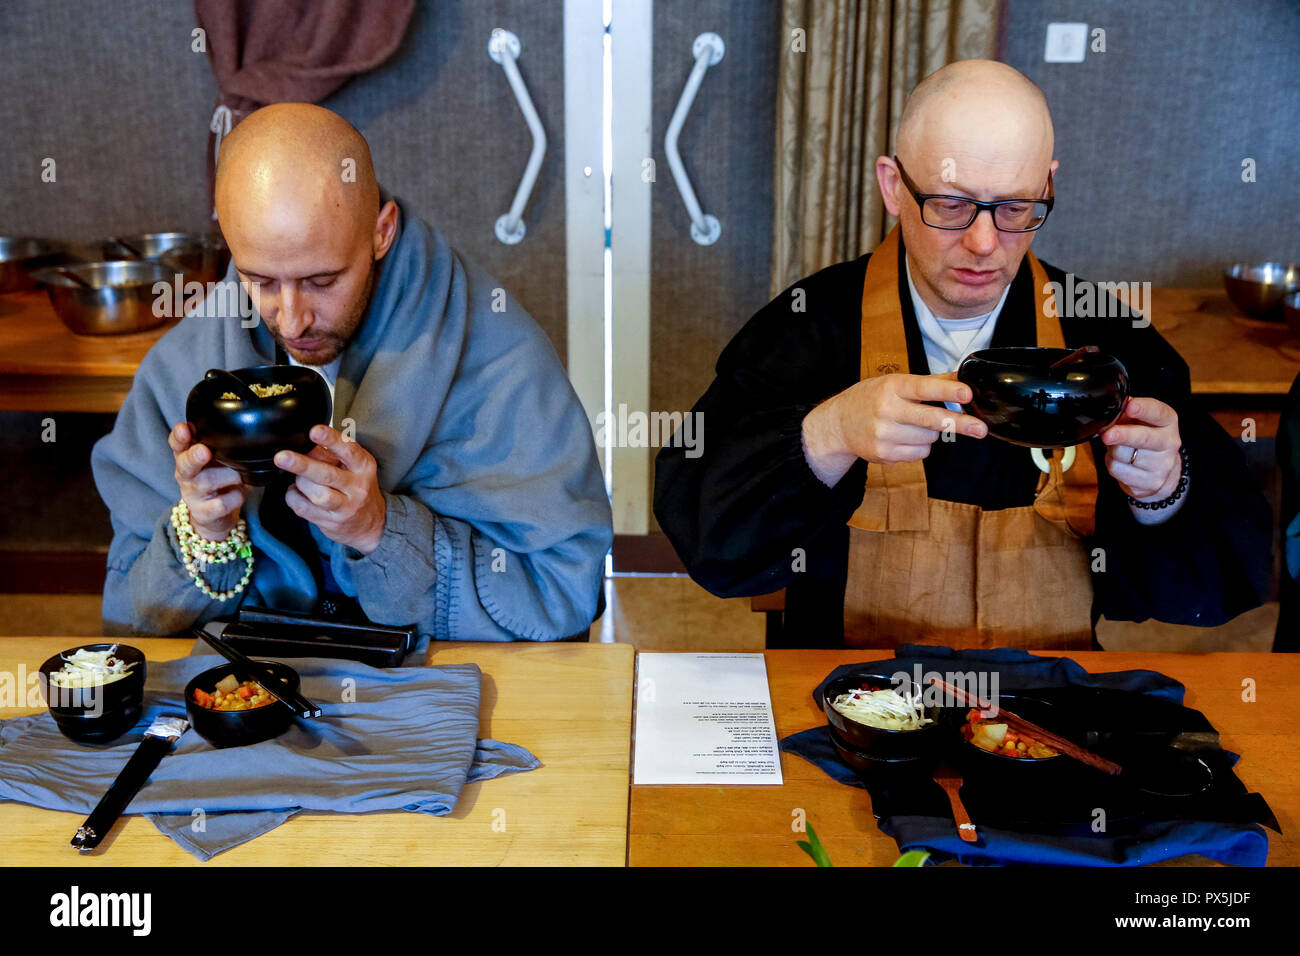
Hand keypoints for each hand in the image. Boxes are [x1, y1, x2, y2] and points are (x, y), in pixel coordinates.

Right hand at [170, 423, 245, 539]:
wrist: (214, 515)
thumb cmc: (218, 479)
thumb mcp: (215, 459)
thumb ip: (219, 443)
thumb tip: (240, 423)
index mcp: (187, 457)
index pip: (177, 443)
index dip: (179, 436)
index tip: (185, 429)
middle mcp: (186, 475)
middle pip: (186, 464)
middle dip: (195, 457)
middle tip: (204, 451)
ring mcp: (193, 495)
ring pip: (208, 482)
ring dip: (229, 476)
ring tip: (240, 475)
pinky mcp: (204, 513)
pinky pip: (221, 504)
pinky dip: (235, 497)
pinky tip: (239, 493)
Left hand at [273, 424, 386, 554]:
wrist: (371, 524)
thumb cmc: (357, 487)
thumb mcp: (353, 466)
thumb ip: (330, 454)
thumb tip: (303, 445)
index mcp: (363, 466)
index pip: (348, 450)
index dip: (331, 440)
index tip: (314, 431)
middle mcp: (357, 487)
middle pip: (327, 475)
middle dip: (302, 465)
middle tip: (282, 457)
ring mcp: (345, 507)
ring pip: (316, 494)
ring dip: (300, 483)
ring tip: (299, 478)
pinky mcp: (331, 522)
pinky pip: (303, 508)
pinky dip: (293, 496)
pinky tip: (297, 492)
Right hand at [806, 371, 987, 467]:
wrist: (838, 424)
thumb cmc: (872, 398)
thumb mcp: (896, 383)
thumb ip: (931, 382)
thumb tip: (964, 377)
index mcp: (891, 387)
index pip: (923, 388)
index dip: (946, 391)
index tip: (966, 394)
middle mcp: (886, 410)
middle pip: (931, 420)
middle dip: (959, 424)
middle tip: (981, 429)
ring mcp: (884, 435)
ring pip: (929, 439)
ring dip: (931, 434)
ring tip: (911, 425)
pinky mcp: (884, 454)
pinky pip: (919, 453)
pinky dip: (919, 447)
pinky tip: (903, 438)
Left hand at [1099, 396, 1181, 500]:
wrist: (1160, 470)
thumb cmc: (1145, 437)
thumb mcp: (1140, 420)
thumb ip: (1126, 412)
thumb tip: (1109, 412)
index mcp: (1168, 421)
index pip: (1158, 412)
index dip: (1143, 409)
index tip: (1129, 406)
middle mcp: (1169, 443)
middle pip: (1144, 438)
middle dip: (1124, 435)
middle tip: (1108, 435)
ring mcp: (1161, 465)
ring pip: (1123, 455)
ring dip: (1111, 449)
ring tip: (1115, 446)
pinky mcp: (1150, 482)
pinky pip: (1118, 470)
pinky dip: (1111, 463)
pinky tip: (1119, 461)